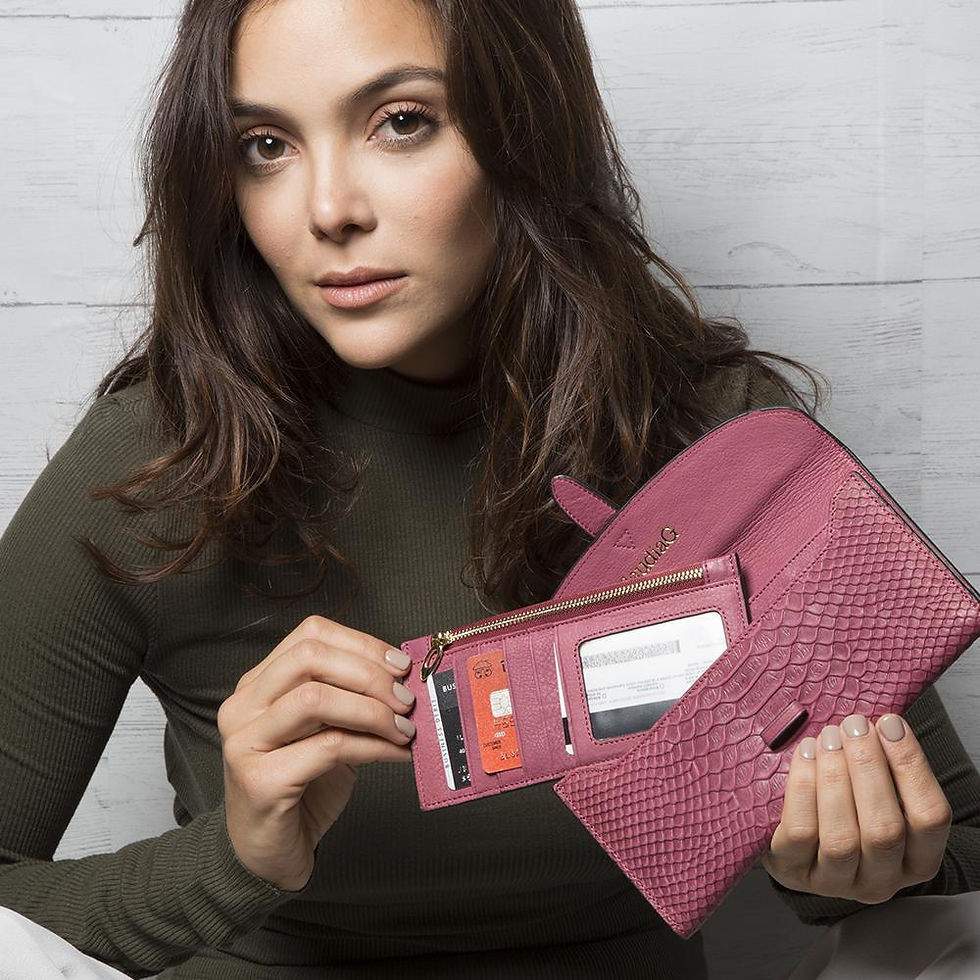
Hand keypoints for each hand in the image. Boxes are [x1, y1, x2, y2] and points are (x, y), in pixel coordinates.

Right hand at [217, 616, 416, 891]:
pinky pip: (328, 747)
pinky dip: (373, 747)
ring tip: (403, 730)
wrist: (268, 853)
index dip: (362, 644)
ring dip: (372, 711)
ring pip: (315, 698)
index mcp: (258, 683)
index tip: (400, 665)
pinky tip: (395, 755)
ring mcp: (245, 742)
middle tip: (405, 700)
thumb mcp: (327, 729)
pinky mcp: (260, 780)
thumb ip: (350, 698)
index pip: (310, 634)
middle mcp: (243, 706)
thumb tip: (403, 678)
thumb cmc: (302, 786)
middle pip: (310, 658)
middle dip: (369, 675)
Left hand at [761, 711, 952, 903]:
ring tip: (828, 736)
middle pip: (884, 829)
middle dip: (869, 768)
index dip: (911, 766)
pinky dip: (803, 789)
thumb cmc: (847, 809)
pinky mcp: (795, 873)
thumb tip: (882, 721)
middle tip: (853, 725)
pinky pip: (800, 834)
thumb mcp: (877, 794)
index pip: (931, 818)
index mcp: (917, 860)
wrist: (797, 848)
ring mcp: (837, 882)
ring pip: (842, 837)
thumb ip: (885, 768)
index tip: (890, 722)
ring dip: (835, 778)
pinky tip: (804, 755)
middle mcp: (882, 880)